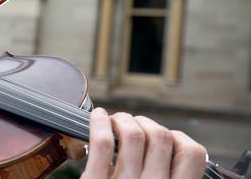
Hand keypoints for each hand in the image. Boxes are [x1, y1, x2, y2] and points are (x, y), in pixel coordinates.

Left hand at [81, 107, 206, 178]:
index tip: (163, 137)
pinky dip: (99, 122)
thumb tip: (170, 146)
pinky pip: (102, 143)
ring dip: (124, 119)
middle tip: (133, 124)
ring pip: (133, 134)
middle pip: (160, 136)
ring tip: (115, 121)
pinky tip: (97, 117)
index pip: (193, 153)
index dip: (178, 138)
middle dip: (146, 123)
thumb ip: (168, 176)